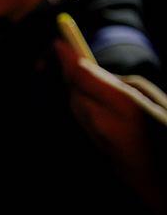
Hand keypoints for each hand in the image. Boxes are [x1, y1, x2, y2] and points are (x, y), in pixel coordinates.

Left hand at [55, 39, 163, 214]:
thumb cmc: (162, 128)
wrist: (158, 173)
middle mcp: (102, 119)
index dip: (68, 56)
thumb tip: (91, 74)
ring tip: (82, 73)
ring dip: (76, 86)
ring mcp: (94, 133)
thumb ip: (118, 83)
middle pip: (74, 86)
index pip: (83, 74)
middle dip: (70, 69)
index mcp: (123, 104)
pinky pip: (80, 113)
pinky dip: (82, 101)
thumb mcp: (149, 98)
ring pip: (74, 100)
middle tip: (65, 48)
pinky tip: (89, 96)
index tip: (58, 41)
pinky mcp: (90, 140)